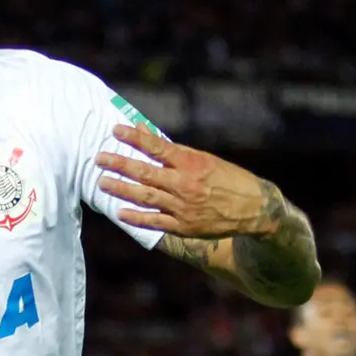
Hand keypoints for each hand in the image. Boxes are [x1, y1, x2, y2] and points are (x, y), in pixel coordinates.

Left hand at [94, 123, 281, 238]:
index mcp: (191, 163)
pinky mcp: (184, 227)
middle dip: (120, 165)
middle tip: (99, 158)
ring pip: (146, 197)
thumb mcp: (202, 158)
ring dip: (121, 190)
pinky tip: (119, 212)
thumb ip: (170, 148)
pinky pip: (155, 222)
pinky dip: (136, 218)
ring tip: (102, 183)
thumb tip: (142, 129)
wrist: (256, 209)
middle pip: (146, 173)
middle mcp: (186, 184)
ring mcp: (184, 207)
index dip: (135, 138)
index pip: (157, 147)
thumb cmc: (226, 178)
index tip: (115, 130)